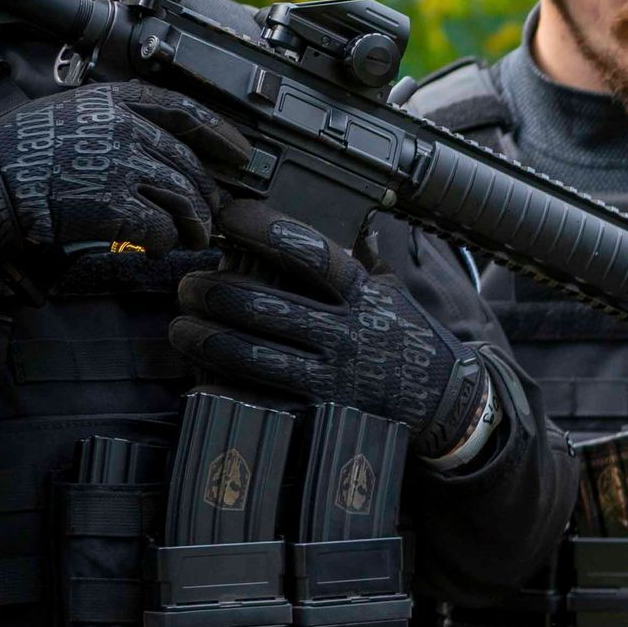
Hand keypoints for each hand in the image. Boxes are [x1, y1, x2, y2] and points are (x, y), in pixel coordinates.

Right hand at [0, 82, 249, 255]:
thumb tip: (158, 151)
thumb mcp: (68, 116)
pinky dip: (163, 242)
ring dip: (193, 224)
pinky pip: (161, 227)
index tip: (241, 152)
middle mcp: (124, 127)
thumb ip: (113, 125)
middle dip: (206, 194)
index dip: (221, 134)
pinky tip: (154, 247)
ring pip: (184, 197)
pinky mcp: (114, 204)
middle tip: (210, 213)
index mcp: (113, 101)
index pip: (186, 111)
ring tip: (190, 237)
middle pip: (189, 163)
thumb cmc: (16, 154)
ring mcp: (122, 164)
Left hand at [168, 199, 491, 460]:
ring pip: (251, 355)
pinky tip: (199, 378)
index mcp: (363, 293)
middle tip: (189, 285)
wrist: (445, 401)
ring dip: (205, 338)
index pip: (309, 251)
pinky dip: (223, 389)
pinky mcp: (319, 412)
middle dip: (213, 291)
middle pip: (264, 305)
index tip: (230, 216)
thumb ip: (363, 256)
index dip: (264, 228)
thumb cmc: (410, 338)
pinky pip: (260, 401)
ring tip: (182, 327)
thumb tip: (345, 214)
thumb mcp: (393, 291)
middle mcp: (345, 333)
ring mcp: (331, 376)